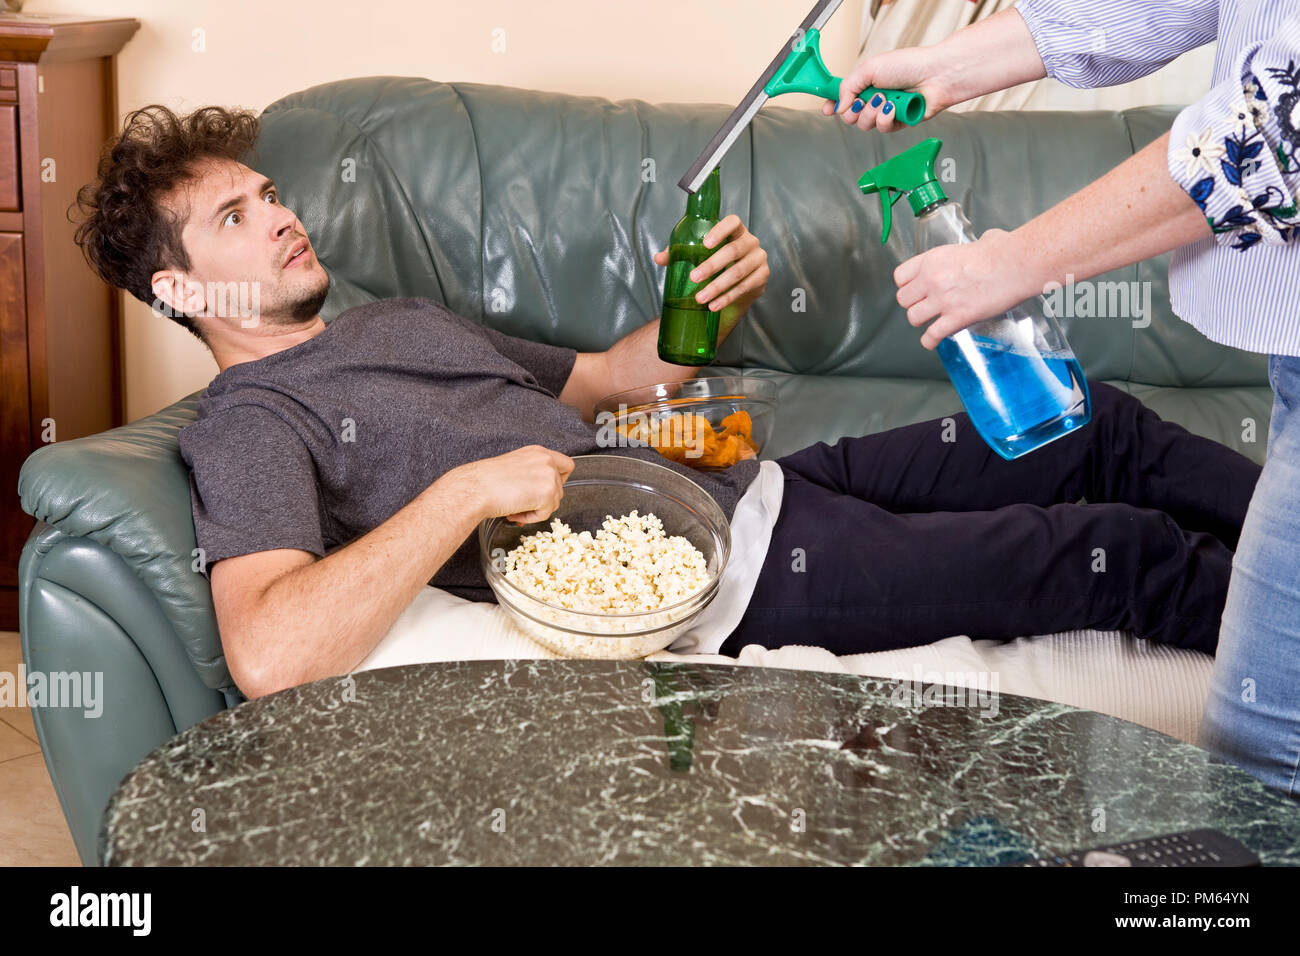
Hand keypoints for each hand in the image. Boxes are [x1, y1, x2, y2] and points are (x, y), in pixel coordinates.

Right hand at [452, 445, 574, 524]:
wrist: (475, 488)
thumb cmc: (486, 480)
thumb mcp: (514, 467)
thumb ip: (532, 473)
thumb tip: (540, 491)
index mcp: (538, 452)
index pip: (566, 465)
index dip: (559, 480)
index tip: (545, 489)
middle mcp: (546, 460)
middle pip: (560, 488)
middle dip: (543, 500)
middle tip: (522, 503)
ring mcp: (549, 476)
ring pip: (553, 502)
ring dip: (534, 509)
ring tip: (514, 507)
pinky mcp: (547, 493)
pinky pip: (545, 514)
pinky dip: (530, 518)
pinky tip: (514, 512)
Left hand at [652, 214, 768, 315]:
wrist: (736, 285)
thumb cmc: (716, 263)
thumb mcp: (698, 255)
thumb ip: (679, 253)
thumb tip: (659, 258)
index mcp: (736, 230)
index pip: (733, 222)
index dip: (720, 231)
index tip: (705, 244)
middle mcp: (751, 242)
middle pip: (732, 251)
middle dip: (712, 265)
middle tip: (693, 278)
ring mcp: (759, 259)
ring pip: (738, 272)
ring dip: (717, 287)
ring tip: (700, 298)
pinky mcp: (761, 277)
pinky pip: (744, 288)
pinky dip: (726, 298)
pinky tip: (714, 305)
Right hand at [821, 45, 953, 132]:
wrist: (935, 75)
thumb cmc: (907, 65)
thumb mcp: (870, 68)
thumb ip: (848, 87)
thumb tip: (838, 106)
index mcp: (865, 83)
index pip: (843, 98)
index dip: (833, 104)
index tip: (827, 109)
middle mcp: (873, 98)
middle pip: (850, 116)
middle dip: (854, 110)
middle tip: (864, 100)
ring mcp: (885, 112)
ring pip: (865, 125)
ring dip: (872, 113)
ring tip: (885, 100)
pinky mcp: (897, 123)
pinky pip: (882, 129)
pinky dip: (886, 118)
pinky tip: (894, 108)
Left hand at [894, 228, 1043, 348]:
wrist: (1018, 265)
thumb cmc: (1004, 251)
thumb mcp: (979, 241)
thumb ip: (974, 247)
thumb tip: (987, 242)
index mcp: (934, 259)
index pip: (901, 276)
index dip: (907, 285)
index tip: (914, 289)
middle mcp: (932, 279)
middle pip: (903, 299)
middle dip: (913, 304)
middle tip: (924, 305)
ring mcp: (943, 300)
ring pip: (913, 318)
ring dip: (922, 321)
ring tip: (931, 320)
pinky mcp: (957, 318)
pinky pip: (932, 335)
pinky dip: (931, 341)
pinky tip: (933, 340)